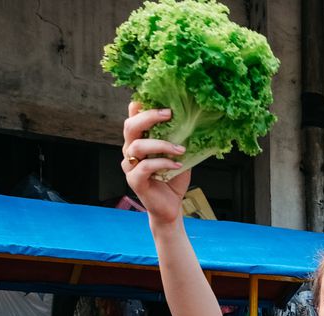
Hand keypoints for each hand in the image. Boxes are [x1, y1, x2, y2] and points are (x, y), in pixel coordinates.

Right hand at [122, 102, 189, 224]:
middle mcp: (130, 150)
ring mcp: (130, 165)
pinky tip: (177, 165)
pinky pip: (145, 167)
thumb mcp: (179, 155)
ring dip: (161, 144)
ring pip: (137, 146)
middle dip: (149, 116)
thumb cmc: (174, 180)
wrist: (171, 207)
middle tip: (169, 113)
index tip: (162, 99)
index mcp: (140, 141)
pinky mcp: (134, 180)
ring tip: (181, 149)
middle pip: (130, 126)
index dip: (141, 105)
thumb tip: (194, 120)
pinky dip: (163, 163)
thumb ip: (179, 139)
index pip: (133, 117)